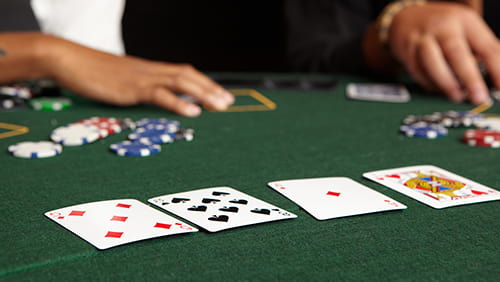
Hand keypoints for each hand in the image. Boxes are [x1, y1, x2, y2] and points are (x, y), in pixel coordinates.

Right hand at [45, 36, 233, 115]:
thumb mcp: (119, 80)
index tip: (219, 94)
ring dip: (203, 93)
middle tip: (228, 101)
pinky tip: (193, 111)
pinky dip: (179, 103)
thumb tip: (149, 98)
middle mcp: (150, 71)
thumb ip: (136, 88)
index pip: (183, 73)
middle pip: (188, 75)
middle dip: (211, 89)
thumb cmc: (90, 72)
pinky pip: (160, 94)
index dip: (203, 83)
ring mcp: (142, 78)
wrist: (68, 59)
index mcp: (149, 70)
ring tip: (220, 105)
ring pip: (181, 82)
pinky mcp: (131, 87)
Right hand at [388, 2, 499, 104]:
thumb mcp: (466, 29)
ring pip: (432, 62)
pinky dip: (430, 83)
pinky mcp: (406, 52)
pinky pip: (418, 71)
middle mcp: (443, 28)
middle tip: (479, 97)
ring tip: (456, 97)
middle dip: (470, 78)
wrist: (406, 19)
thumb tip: (497, 76)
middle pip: (457, 53)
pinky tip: (439, 90)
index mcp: (465, 21)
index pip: (485, 47)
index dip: (496, 69)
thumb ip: (481, 49)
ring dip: (445, 83)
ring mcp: (422, 39)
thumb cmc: (443, 28)